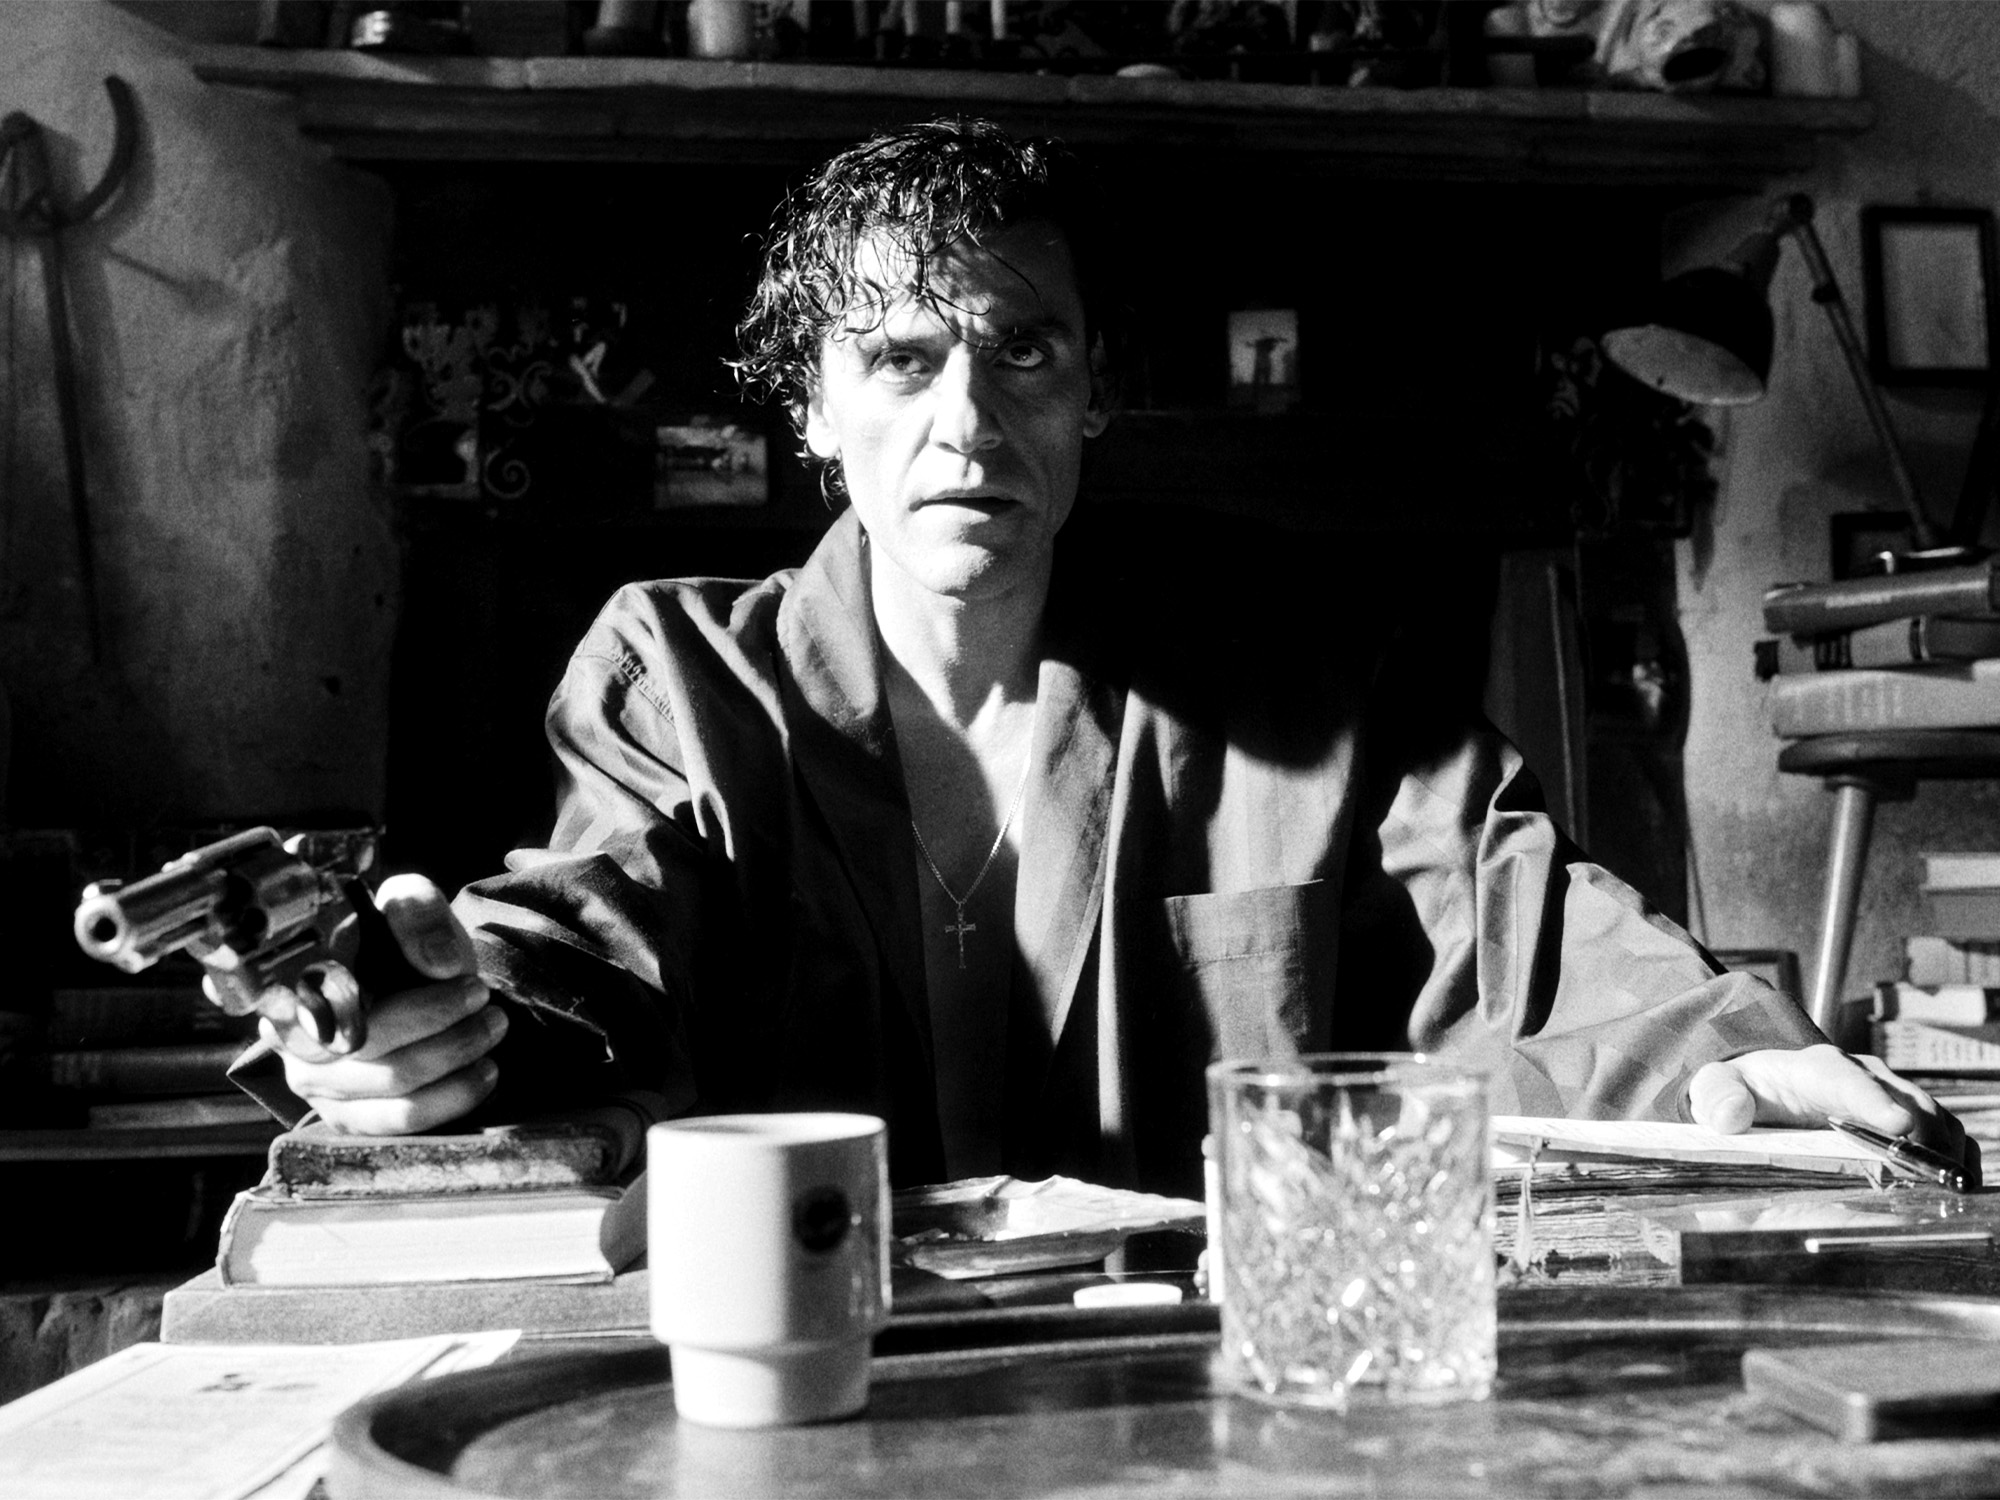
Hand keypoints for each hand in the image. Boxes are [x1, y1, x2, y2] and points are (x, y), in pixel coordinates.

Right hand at [244, 874, 505, 1133]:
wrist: (427, 987)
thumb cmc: (407, 947)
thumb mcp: (411, 908)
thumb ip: (417, 912)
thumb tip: (439, 964)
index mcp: (293, 983)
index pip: (322, 1001)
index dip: (391, 1002)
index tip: (465, 985)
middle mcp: (293, 1041)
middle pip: (366, 1044)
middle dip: (441, 1021)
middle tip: (484, 997)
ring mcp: (319, 1087)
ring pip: (391, 1083)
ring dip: (455, 1053)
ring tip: (493, 1025)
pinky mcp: (350, 1120)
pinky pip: (401, 1120)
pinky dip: (453, 1095)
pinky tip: (485, 1070)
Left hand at [1688, 1043, 1974, 1178]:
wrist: (1765, 1081)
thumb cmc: (1745, 1085)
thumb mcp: (1717, 1085)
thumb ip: (1717, 1096)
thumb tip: (1729, 1115)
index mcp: (1818, 1068)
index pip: (1850, 1081)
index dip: (1875, 1103)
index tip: (1898, 1126)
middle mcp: (1866, 1078)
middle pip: (1907, 1104)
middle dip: (1923, 1139)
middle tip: (1932, 1180)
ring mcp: (1892, 1098)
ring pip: (1935, 1120)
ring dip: (1947, 1153)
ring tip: (1954, 1190)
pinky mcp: (1908, 1120)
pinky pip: (1946, 1136)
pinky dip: (1958, 1158)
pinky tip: (1962, 1187)